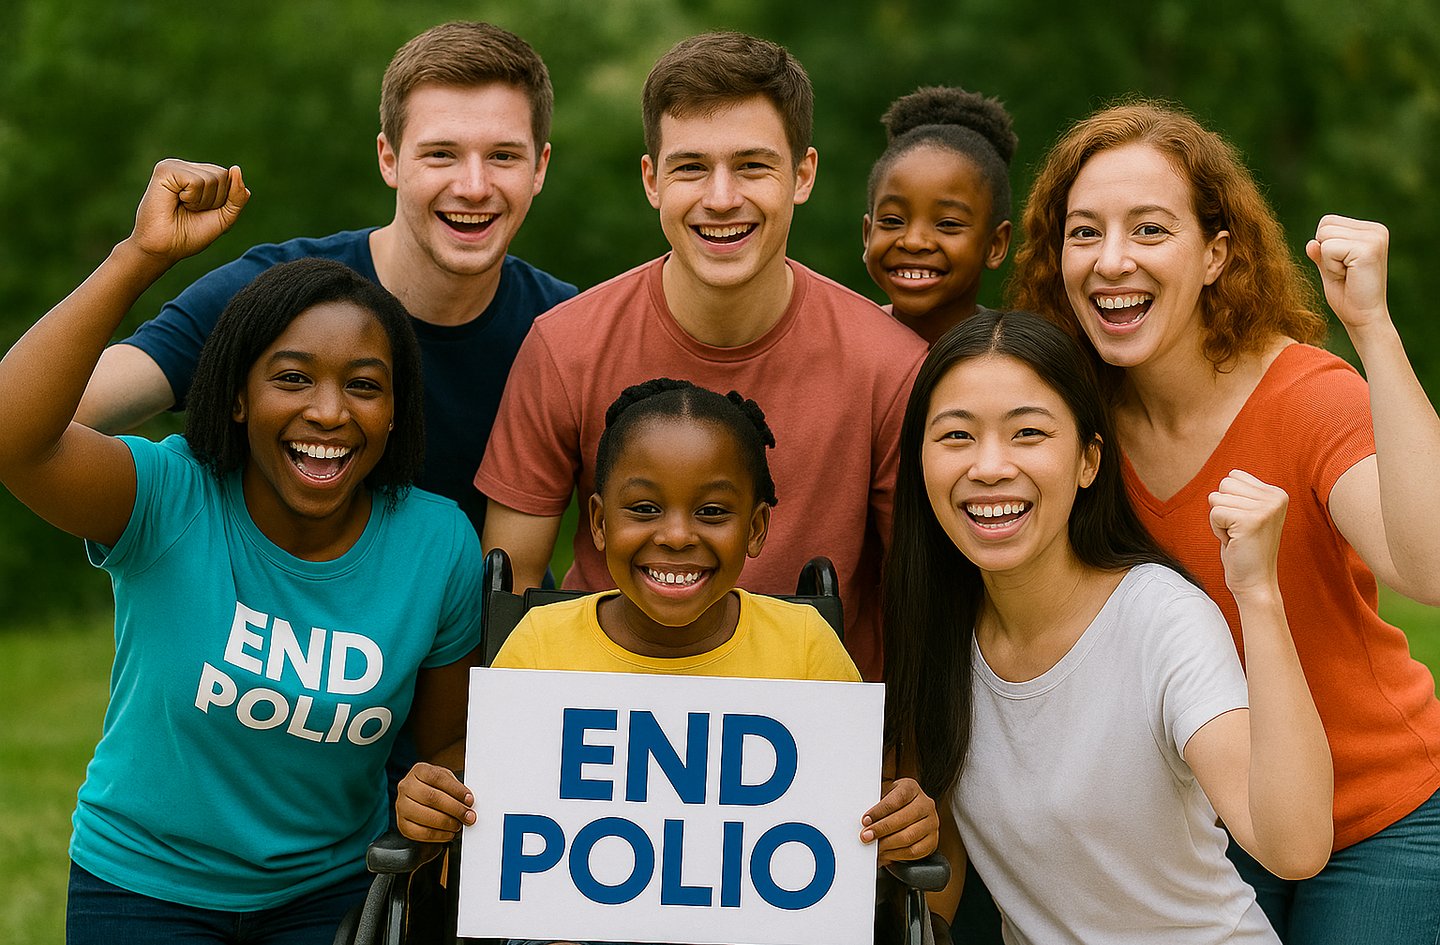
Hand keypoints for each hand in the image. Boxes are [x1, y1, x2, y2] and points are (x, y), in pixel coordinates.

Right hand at [128, 159, 248, 263]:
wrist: (165, 248)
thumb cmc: (191, 234)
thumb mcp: (224, 217)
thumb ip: (236, 196)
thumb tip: (236, 169)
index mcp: (198, 175)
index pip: (228, 177)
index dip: (222, 201)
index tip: (202, 212)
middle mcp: (186, 167)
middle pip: (222, 175)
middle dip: (214, 201)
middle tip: (191, 210)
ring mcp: (175, 166)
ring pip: (212, 178)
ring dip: (201, 201)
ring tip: (183, 207)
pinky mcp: (165, 170)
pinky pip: (196, 181)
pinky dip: (191, 198)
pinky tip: (176, 201)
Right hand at [395, 762, 474, 843]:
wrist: (417, 799)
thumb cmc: (434, 788)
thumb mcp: (445, 779)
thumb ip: (455, 787)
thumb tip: (468, 802)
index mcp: (419, 771)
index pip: (437, 777)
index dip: (456, 789)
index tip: (469, 799)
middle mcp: (406, 787)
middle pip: (431, 797)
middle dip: (454, 809)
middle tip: (468, 816)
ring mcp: (401, 806)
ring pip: (426, 816)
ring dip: (447, 823)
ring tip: (458, 824)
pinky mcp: (402, 824)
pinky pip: (421, 833)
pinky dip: (438, 835)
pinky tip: (448, 833)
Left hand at [861, 777, 938, 866]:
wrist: (912, 814)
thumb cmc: (894, 804)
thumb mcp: (886, 795)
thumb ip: (876, 803)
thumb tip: (863, 819)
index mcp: (912, 788)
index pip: (897, 799)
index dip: (879, 811)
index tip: (865, 820)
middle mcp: (925, 804)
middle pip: (903, 819)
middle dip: (881, 829)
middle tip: (866, 836)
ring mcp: (931, 823)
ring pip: (908, 837)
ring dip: (887, 844)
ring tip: (874, 846)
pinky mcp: (932, 841)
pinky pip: (914, 851)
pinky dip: (897, 854)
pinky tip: (886, 852)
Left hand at [1209, 469, 1287, 598]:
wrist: (1255, 583)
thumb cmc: (1245, 549)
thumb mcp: (1249, 514)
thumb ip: (1244, 494)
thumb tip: (1230, 474)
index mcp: (1277, 493)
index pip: (1233, 476)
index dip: (1229, 501)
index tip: (1242, 522)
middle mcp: (1276, 497)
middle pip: (1223, 484)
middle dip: (1222, 509)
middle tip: (1238, 531)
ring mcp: (1266, 508)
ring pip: (1216, 498)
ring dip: (1219, 520)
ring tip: (1237, 537)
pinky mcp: (1252, 521)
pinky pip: (1214, 513)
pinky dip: (1217, 530)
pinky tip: (1233, 542)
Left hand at [1306, 215, 1390, 336]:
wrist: (1363, 318)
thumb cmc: (1347, 296)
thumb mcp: (1329, 269)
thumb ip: (1321, 252)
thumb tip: (1311, 243)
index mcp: (1369, 230)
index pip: (1327, 222)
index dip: (1325, 247)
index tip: (1342, 266)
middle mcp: (1376, 230)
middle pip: (1324, 226)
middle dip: (1325, 253)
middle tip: (1344, 272)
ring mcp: (1375, 237)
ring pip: (1324, 236)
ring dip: (1328, 260)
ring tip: (1346, 274)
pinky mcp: (1369, 248)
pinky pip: (1328, 248)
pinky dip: (1330, 266)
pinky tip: (1348, 276)